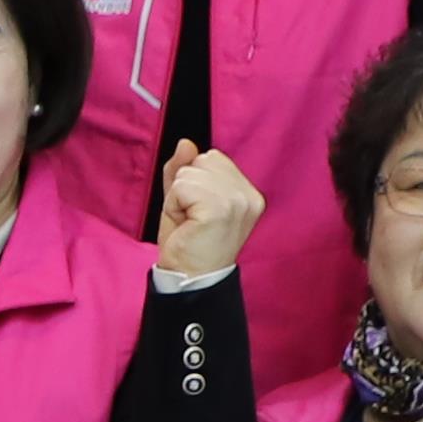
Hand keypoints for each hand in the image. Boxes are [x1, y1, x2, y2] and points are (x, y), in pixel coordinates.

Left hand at [153, 137, 265, 284]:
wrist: (190, 278)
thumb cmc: (189, 240)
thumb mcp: (185, 198)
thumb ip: (185, 169)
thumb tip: (186, 143)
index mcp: (249, 192)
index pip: (213, 157)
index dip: (195, 181)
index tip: (200, 211)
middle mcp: (249, 195)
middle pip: (201, 160)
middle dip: (185, 187)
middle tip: (192, 219)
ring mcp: (237, 201)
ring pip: (188, 173)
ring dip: (178, 198)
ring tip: (189, 222)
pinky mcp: (219, 208)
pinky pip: (181, 187)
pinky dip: (173, 205)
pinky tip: (185, 225)